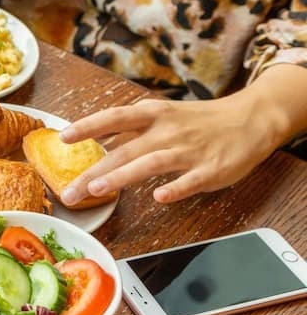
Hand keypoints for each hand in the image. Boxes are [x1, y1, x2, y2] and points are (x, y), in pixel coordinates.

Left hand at [58, 96, 282, 204]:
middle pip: (124, 150)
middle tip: (67, 192)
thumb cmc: (198, 122)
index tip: (63, 136)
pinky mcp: (210, 169)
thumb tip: (93, 135)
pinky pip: (190, 181)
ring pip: (151, 162)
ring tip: (97, 190)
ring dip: (122, 176)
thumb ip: (129, 129)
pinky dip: (175, 189)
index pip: (114, 117)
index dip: (89, 126)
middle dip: (93, 171)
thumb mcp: (161, 116)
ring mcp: (189, 150)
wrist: (250, 119)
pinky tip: (159, 198)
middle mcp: (167, 130)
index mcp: (153, 115)